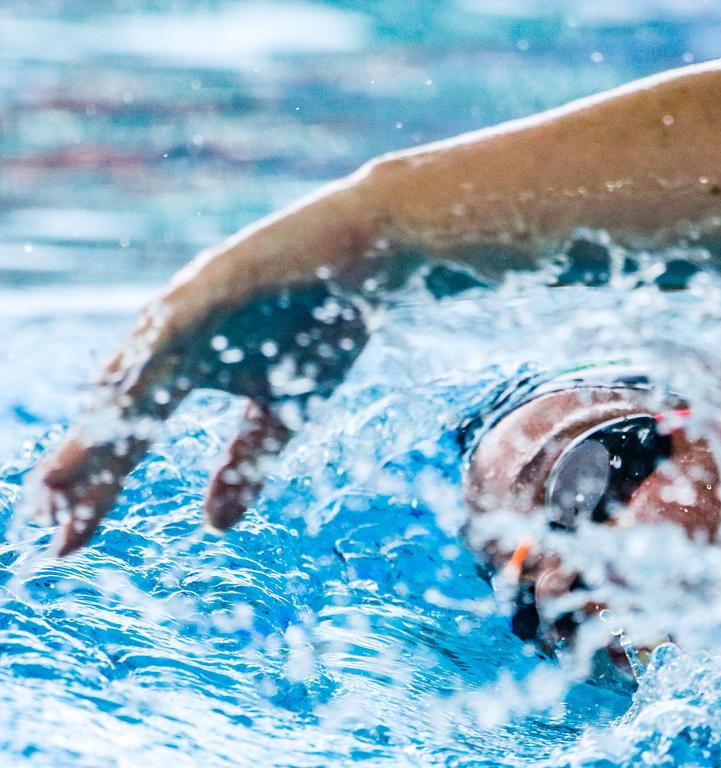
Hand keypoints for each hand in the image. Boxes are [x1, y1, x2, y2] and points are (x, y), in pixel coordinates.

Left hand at [30, 278, 366, 554]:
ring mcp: (190, 308)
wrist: (370, 254)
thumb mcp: (284, 411)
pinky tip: (115, 393)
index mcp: (186, 373)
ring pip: (131, 373)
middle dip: (81, 467)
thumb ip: (246, 463)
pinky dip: (146, 359)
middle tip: (41, 518)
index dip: (99, 490)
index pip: (131, 439)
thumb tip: (214, 527)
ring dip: (96, 425)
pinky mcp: (216, 278)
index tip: (67, 543)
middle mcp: (173, 343)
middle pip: (117, 413)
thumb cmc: (326, 323)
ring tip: (58, 478)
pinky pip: (175, 322)